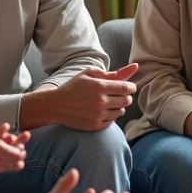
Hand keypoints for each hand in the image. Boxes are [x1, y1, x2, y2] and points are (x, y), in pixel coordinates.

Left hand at [0, 123, 30, 176]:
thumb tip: (16, 148)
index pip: (0, 134)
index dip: (8, 135)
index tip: (11, 137)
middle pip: (8, 143)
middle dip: (17, 141)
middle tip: (26, 137)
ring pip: (9, 155)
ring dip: (18, 153)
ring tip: (22, 154)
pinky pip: (6, 167)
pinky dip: (14, 166)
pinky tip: (20, 164)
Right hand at [21, 63, 137, 130]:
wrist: (56, 106)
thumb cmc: (74, 87)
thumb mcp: (89, 74)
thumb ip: (113, 73)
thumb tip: (135, 67)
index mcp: (100, 87)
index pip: (127, 88)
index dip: (130, 87)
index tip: (127, 87)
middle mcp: (101, 102)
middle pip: (127, 100)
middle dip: (125, 96)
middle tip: (117, 94)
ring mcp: (98, 115)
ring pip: (121, 111)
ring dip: (118, 106)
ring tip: (108, 102)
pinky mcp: (95, 126)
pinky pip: (112, 121)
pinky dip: (110, 116)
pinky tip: (101, 111)